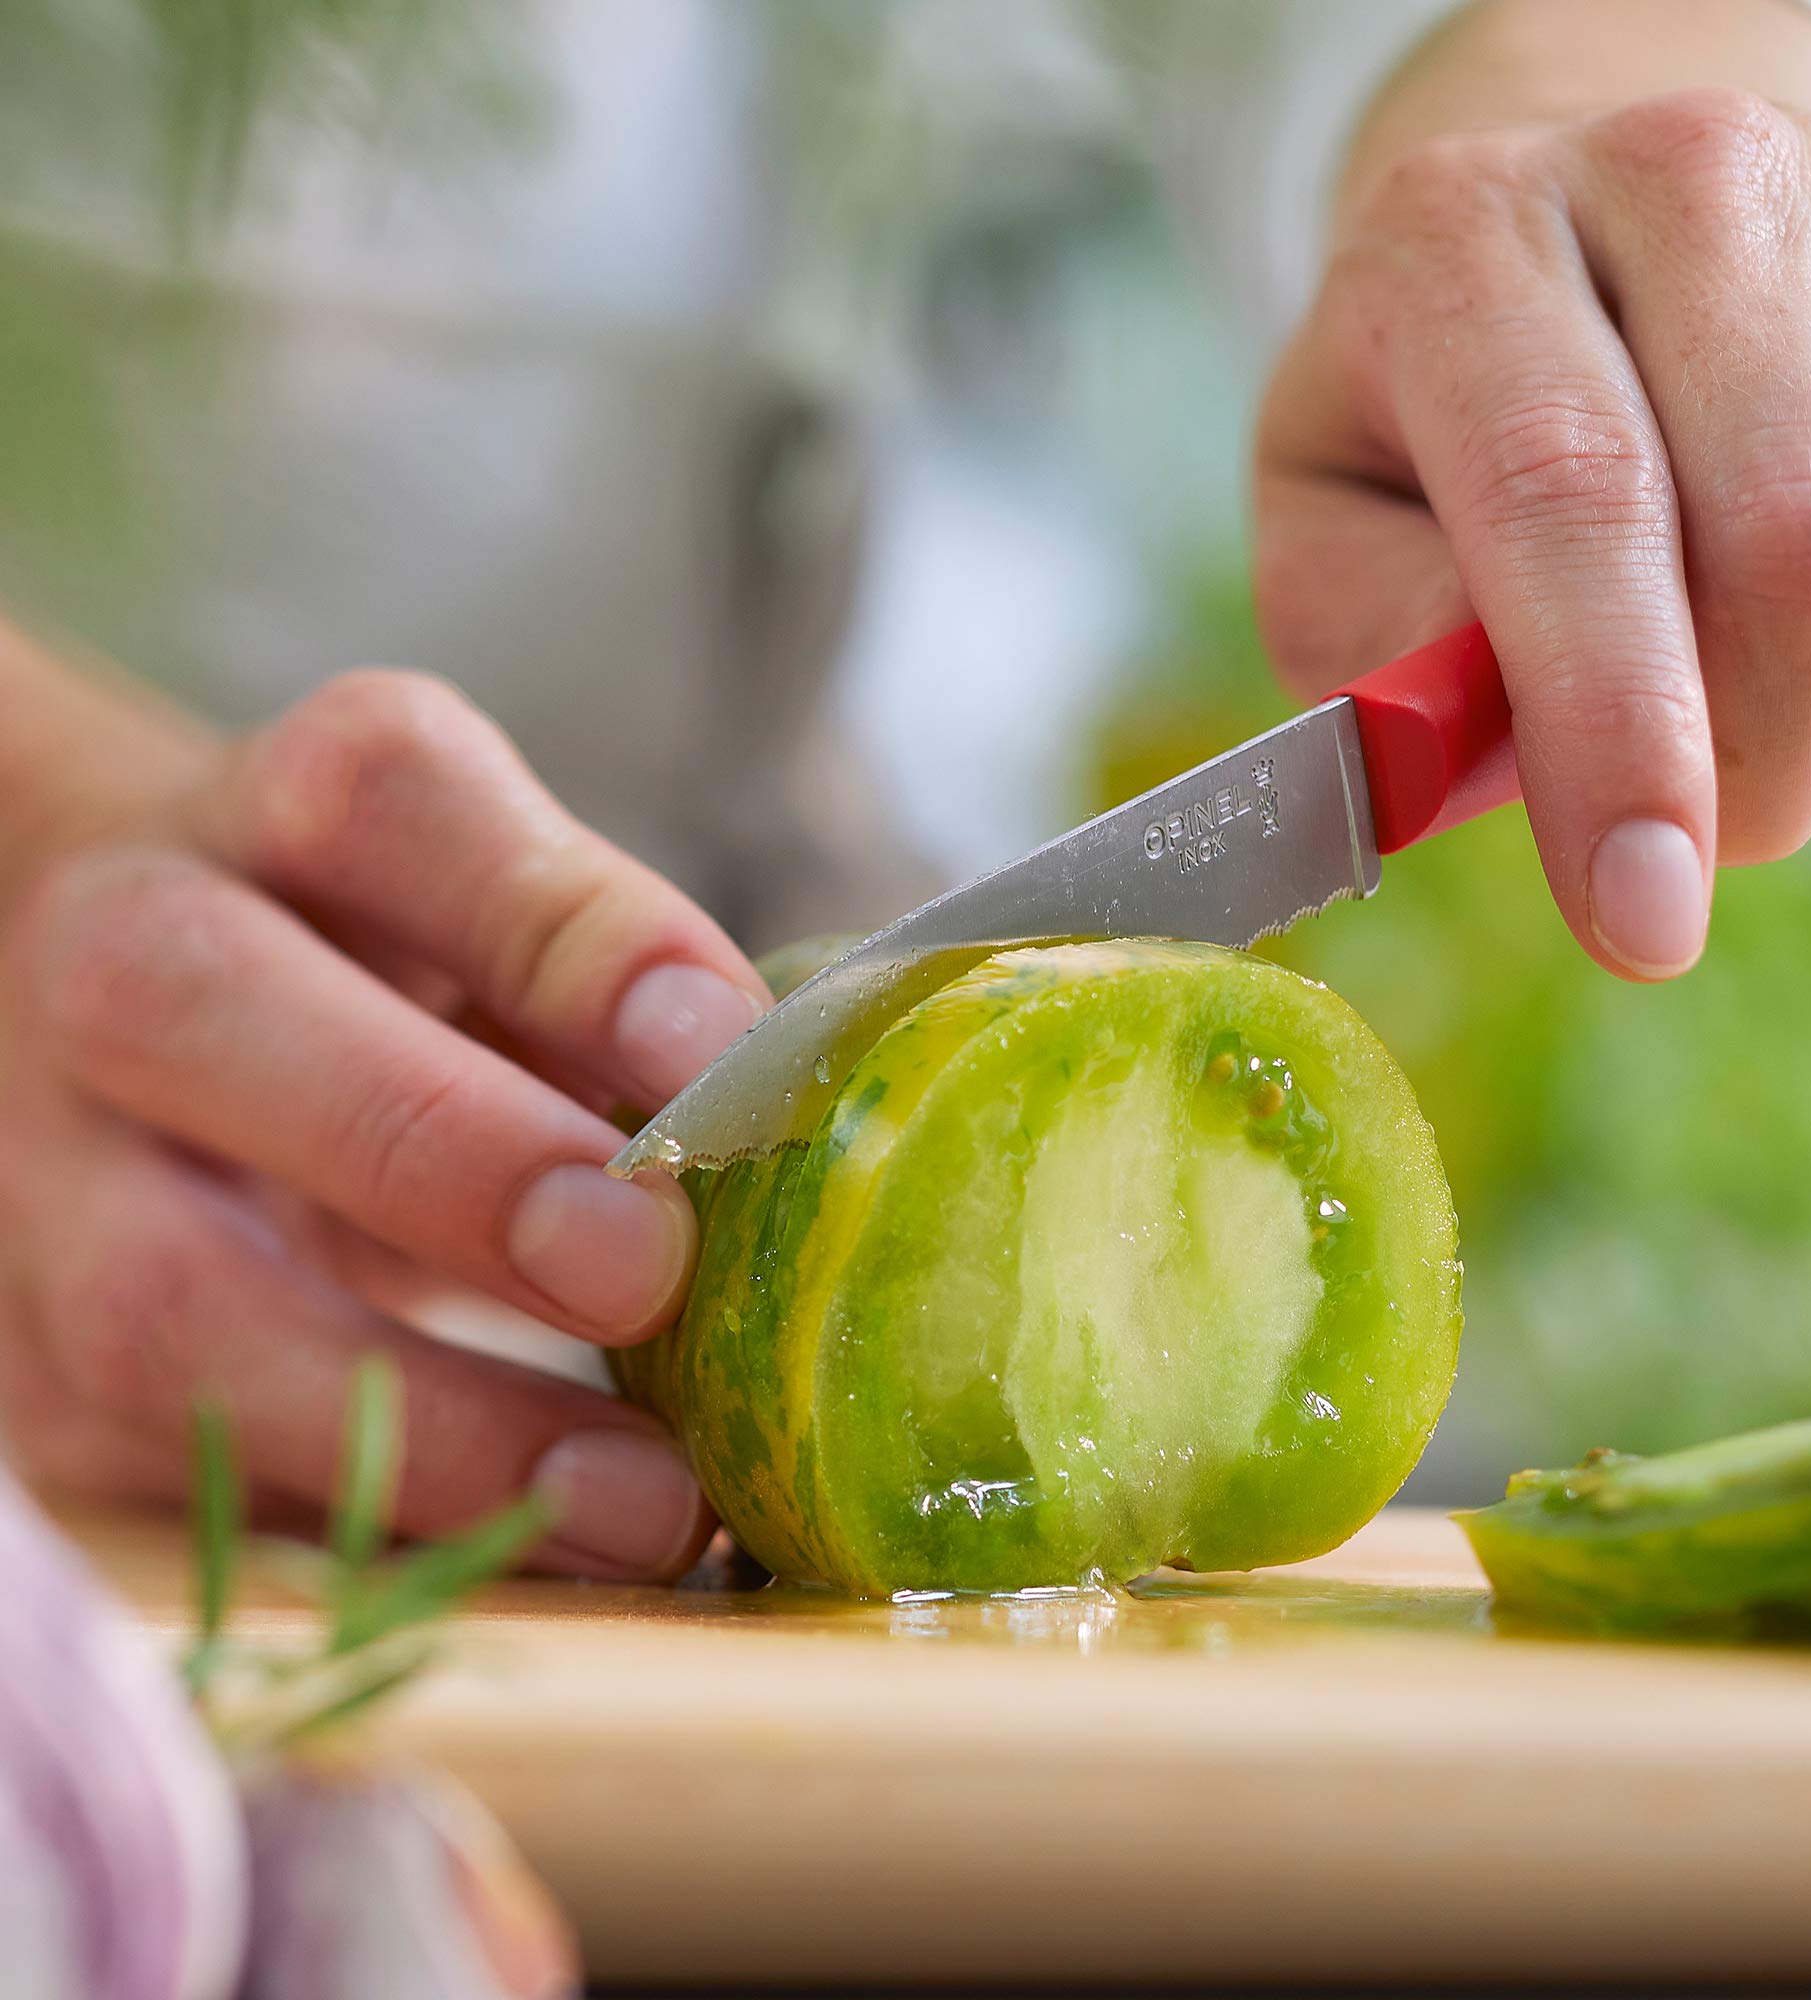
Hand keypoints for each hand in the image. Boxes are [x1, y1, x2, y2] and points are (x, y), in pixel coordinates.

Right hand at [0, 659, 767, 1578]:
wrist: (114, 1021)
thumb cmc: (386, 975)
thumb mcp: (499, 934)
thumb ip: (614, 1001)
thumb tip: (784, 1117)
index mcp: (285, 816)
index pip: (394, 801)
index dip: (565, 929)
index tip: (717, 1047)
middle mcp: (126, 961)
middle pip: (202, 1009)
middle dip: (440, 1152)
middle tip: (645, 1267)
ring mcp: (43, 1174)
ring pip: (156, 1299)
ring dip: (418, 1420)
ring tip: (641, 1502)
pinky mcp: (34, 1375)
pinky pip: (184, 1477)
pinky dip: (380, 1538)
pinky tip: (547, 1570)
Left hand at [1257, 84, 1810, 976]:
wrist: (1564, 251)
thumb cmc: (1424, 432)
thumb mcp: (1332, 542)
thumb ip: (1393, 651)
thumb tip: (1521, 755)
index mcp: (1464, 247)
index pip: (1575, 500)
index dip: (1621, 733)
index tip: (1642, 922)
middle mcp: (1678, 177)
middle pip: (1805, 529)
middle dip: (1758, 759)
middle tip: (1687, 836)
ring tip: (1755, 725)